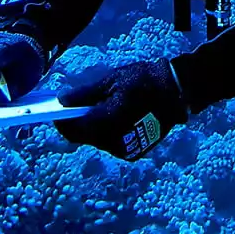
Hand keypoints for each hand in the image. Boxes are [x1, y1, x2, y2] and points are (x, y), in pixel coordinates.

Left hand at [54, 59, 185, 159]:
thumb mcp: (111, 81)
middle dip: (77, 124)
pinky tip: (113, 117)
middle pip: (84, 138)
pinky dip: (106, 133)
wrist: (176, 91)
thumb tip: (61, 101)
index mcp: (106, 123)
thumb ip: (83, 94)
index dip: (62, 121)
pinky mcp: (133, 153)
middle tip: (78, 106)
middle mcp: (113, 143)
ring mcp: (124, 150)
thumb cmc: (143, 80)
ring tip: (99, 108)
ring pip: (97, 142)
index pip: (73, 130)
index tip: (57, 110)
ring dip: (92, 128)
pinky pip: (110, 144)